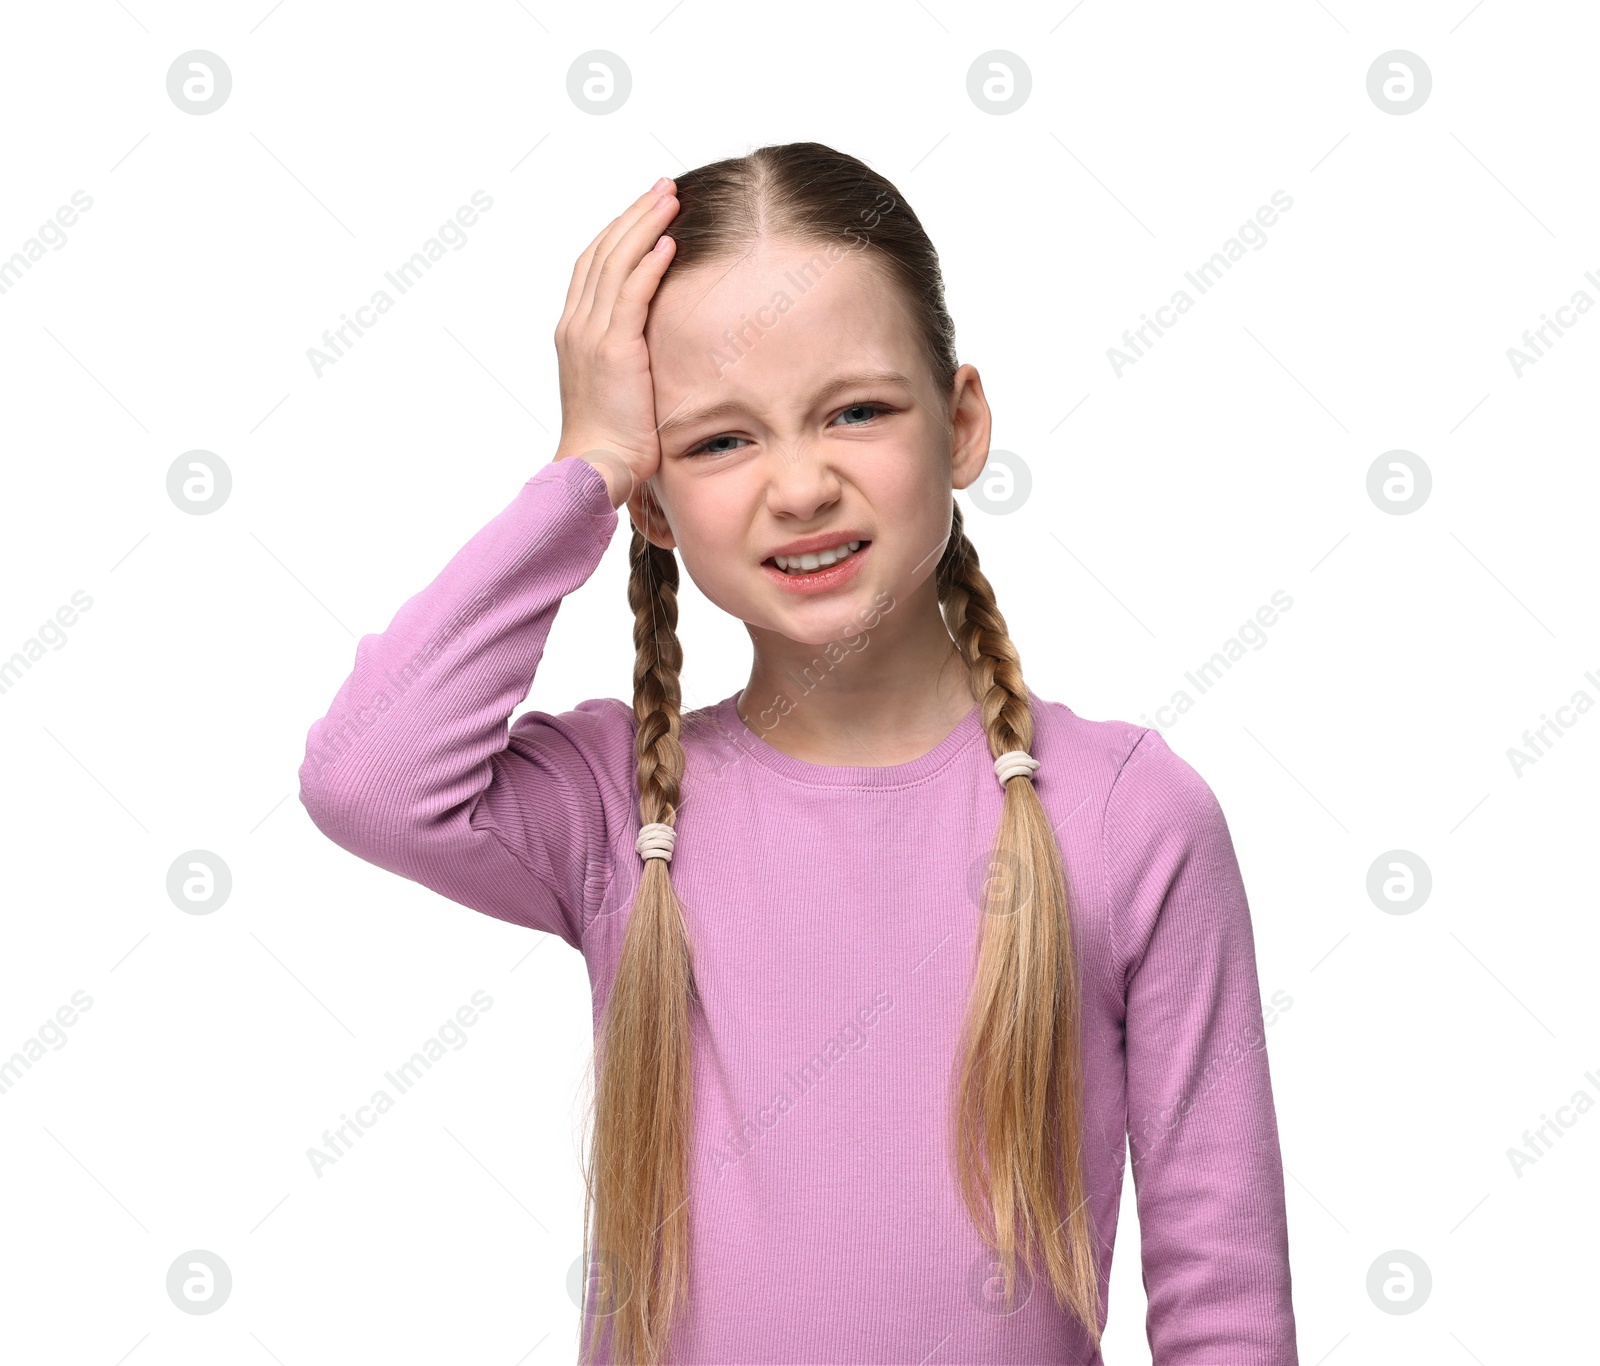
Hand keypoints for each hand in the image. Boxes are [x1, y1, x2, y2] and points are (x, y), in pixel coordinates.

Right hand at [553, 178, 679, 507]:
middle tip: (664, 187)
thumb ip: (629, 356)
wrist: (594, 468)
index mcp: (574, 331)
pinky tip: (670, 241)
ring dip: (645, 225)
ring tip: (671, 198)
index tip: (647, 209)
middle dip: (634, 215)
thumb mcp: (618, 387)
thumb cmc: (611, 441)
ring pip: (617, 263)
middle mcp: (577, 325)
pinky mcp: (613, 350)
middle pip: (603, 251)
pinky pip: (631, 293)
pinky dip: (649, 263)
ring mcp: (591, 335)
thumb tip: (657, 346)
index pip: (594, 265)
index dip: (619, 232)